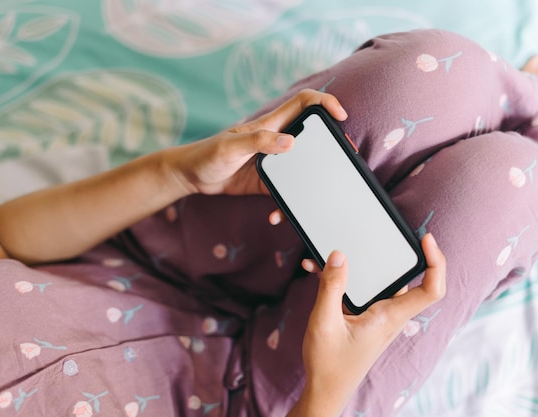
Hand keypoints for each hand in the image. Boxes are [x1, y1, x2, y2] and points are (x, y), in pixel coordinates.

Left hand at [166, 89, 347, 195]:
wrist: (191, 177)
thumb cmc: (207, 154)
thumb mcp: (231, 146)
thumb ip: (258, 141)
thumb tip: (291, 142)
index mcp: (270, 125)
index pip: (304, 104)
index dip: (324, 103)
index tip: (340, 115)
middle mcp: (276, 141)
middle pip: (313, 135)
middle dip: (332, 142)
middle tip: (345, 155)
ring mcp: (274, 163)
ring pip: (304, 165)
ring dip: (316, 177)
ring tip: (323, 190)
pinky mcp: (268, 183)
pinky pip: (286, 192)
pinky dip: (286, 204)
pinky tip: (276, 215)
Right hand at [288, 233, 445, 416]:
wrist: (325, 390)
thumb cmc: (328, 364)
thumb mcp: (324, 322)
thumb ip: (332, 287)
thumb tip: (339, 255)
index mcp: (389, 317)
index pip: (431, 289)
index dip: (436, 261)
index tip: (425, 239)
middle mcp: (390, 316)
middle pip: (410, 279)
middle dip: (399, 253)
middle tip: (388, 232)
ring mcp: (379, 317)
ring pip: (384, 283)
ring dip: (365, 265)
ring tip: (337, 252)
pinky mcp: (367, 319)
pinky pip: (365, 292)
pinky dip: (347, 280)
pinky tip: (321, 273)